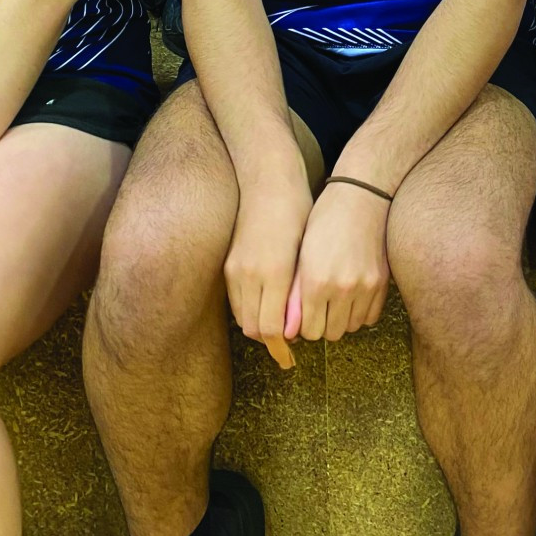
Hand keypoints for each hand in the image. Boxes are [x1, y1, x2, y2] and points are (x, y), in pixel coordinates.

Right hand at [225, 178, 313, 369]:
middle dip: (271, 340)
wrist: (267, 181)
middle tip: (288, 344)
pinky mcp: (228, 264)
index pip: (272, 327)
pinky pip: (236, 302)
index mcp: (275, 271)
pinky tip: (265, 306)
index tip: (292, 354)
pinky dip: (249, 311)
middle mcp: (250, 273)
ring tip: (279, 326)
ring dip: (259, 326)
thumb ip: (300, 288)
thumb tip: (298, 324)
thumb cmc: (298, 211)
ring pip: (243, 318)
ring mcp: (236, 269)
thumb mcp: (307, 249)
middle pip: (254, 328)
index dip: (282, 345)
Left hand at [291, 180, 390, 343]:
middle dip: (322, 325)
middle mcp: (342, 288)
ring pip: (351, 327)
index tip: (304, 314)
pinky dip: (360, 313)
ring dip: (342, 320)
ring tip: (335, 301)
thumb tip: (290, 332)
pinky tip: (352, 298)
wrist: (361, 197)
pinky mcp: (382, 283)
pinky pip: (370, 317)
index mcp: (316, 282)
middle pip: (331, 333)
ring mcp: (365, 287)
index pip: (309, 330)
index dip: (304, 325)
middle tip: (319, 308)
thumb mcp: (302, 254)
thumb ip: (295, 294)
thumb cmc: (324, 221)